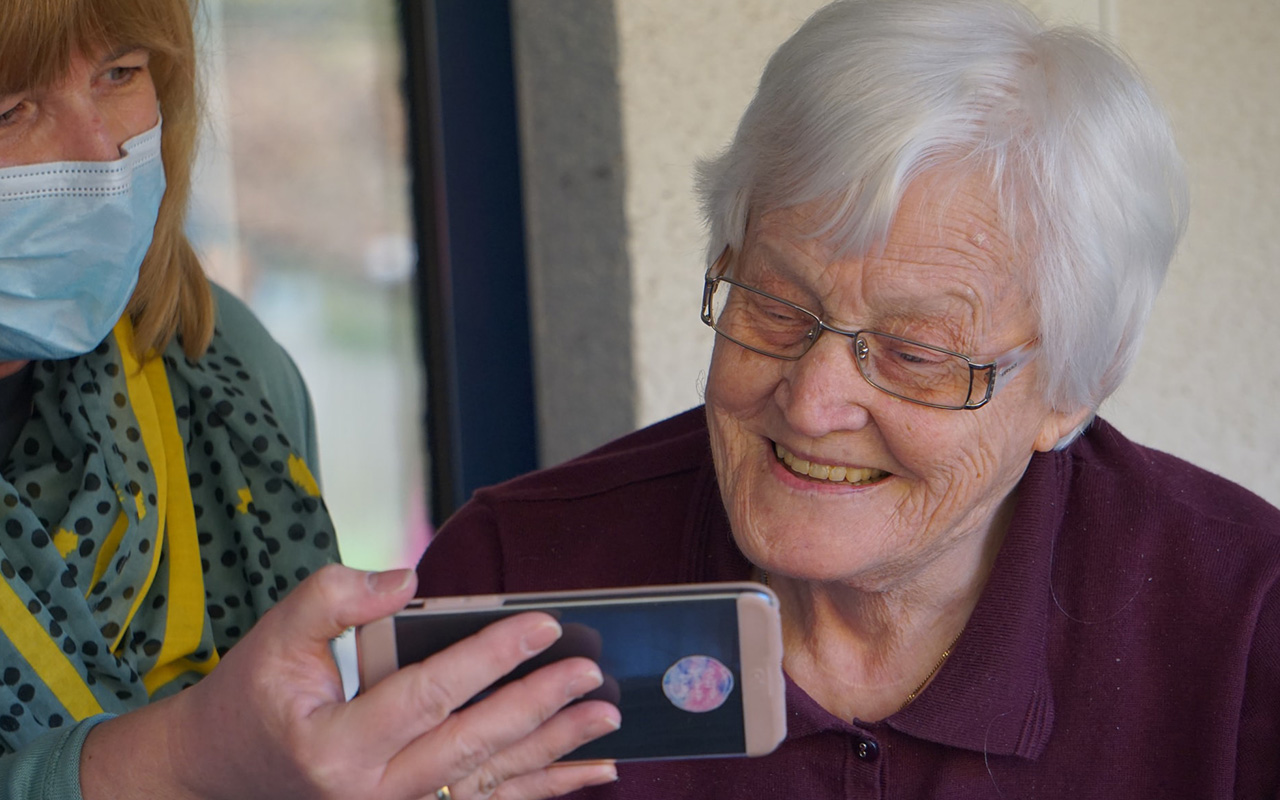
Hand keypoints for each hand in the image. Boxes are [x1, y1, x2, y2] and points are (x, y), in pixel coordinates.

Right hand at [81, 564, 619, 799]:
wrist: (218, 774)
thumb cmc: (252, 698)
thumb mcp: (275, 635)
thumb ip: (336, 597)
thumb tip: (408, 578)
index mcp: (336, 744)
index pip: (428, 693)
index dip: (490, 656)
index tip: (543, 623)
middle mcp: (371, 792)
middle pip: (472, 745)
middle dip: (539, 706)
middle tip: (590, 673)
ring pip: (489, 782)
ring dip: (554, 752)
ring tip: (605, 720)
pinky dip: (541, 791)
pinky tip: (586, 774)